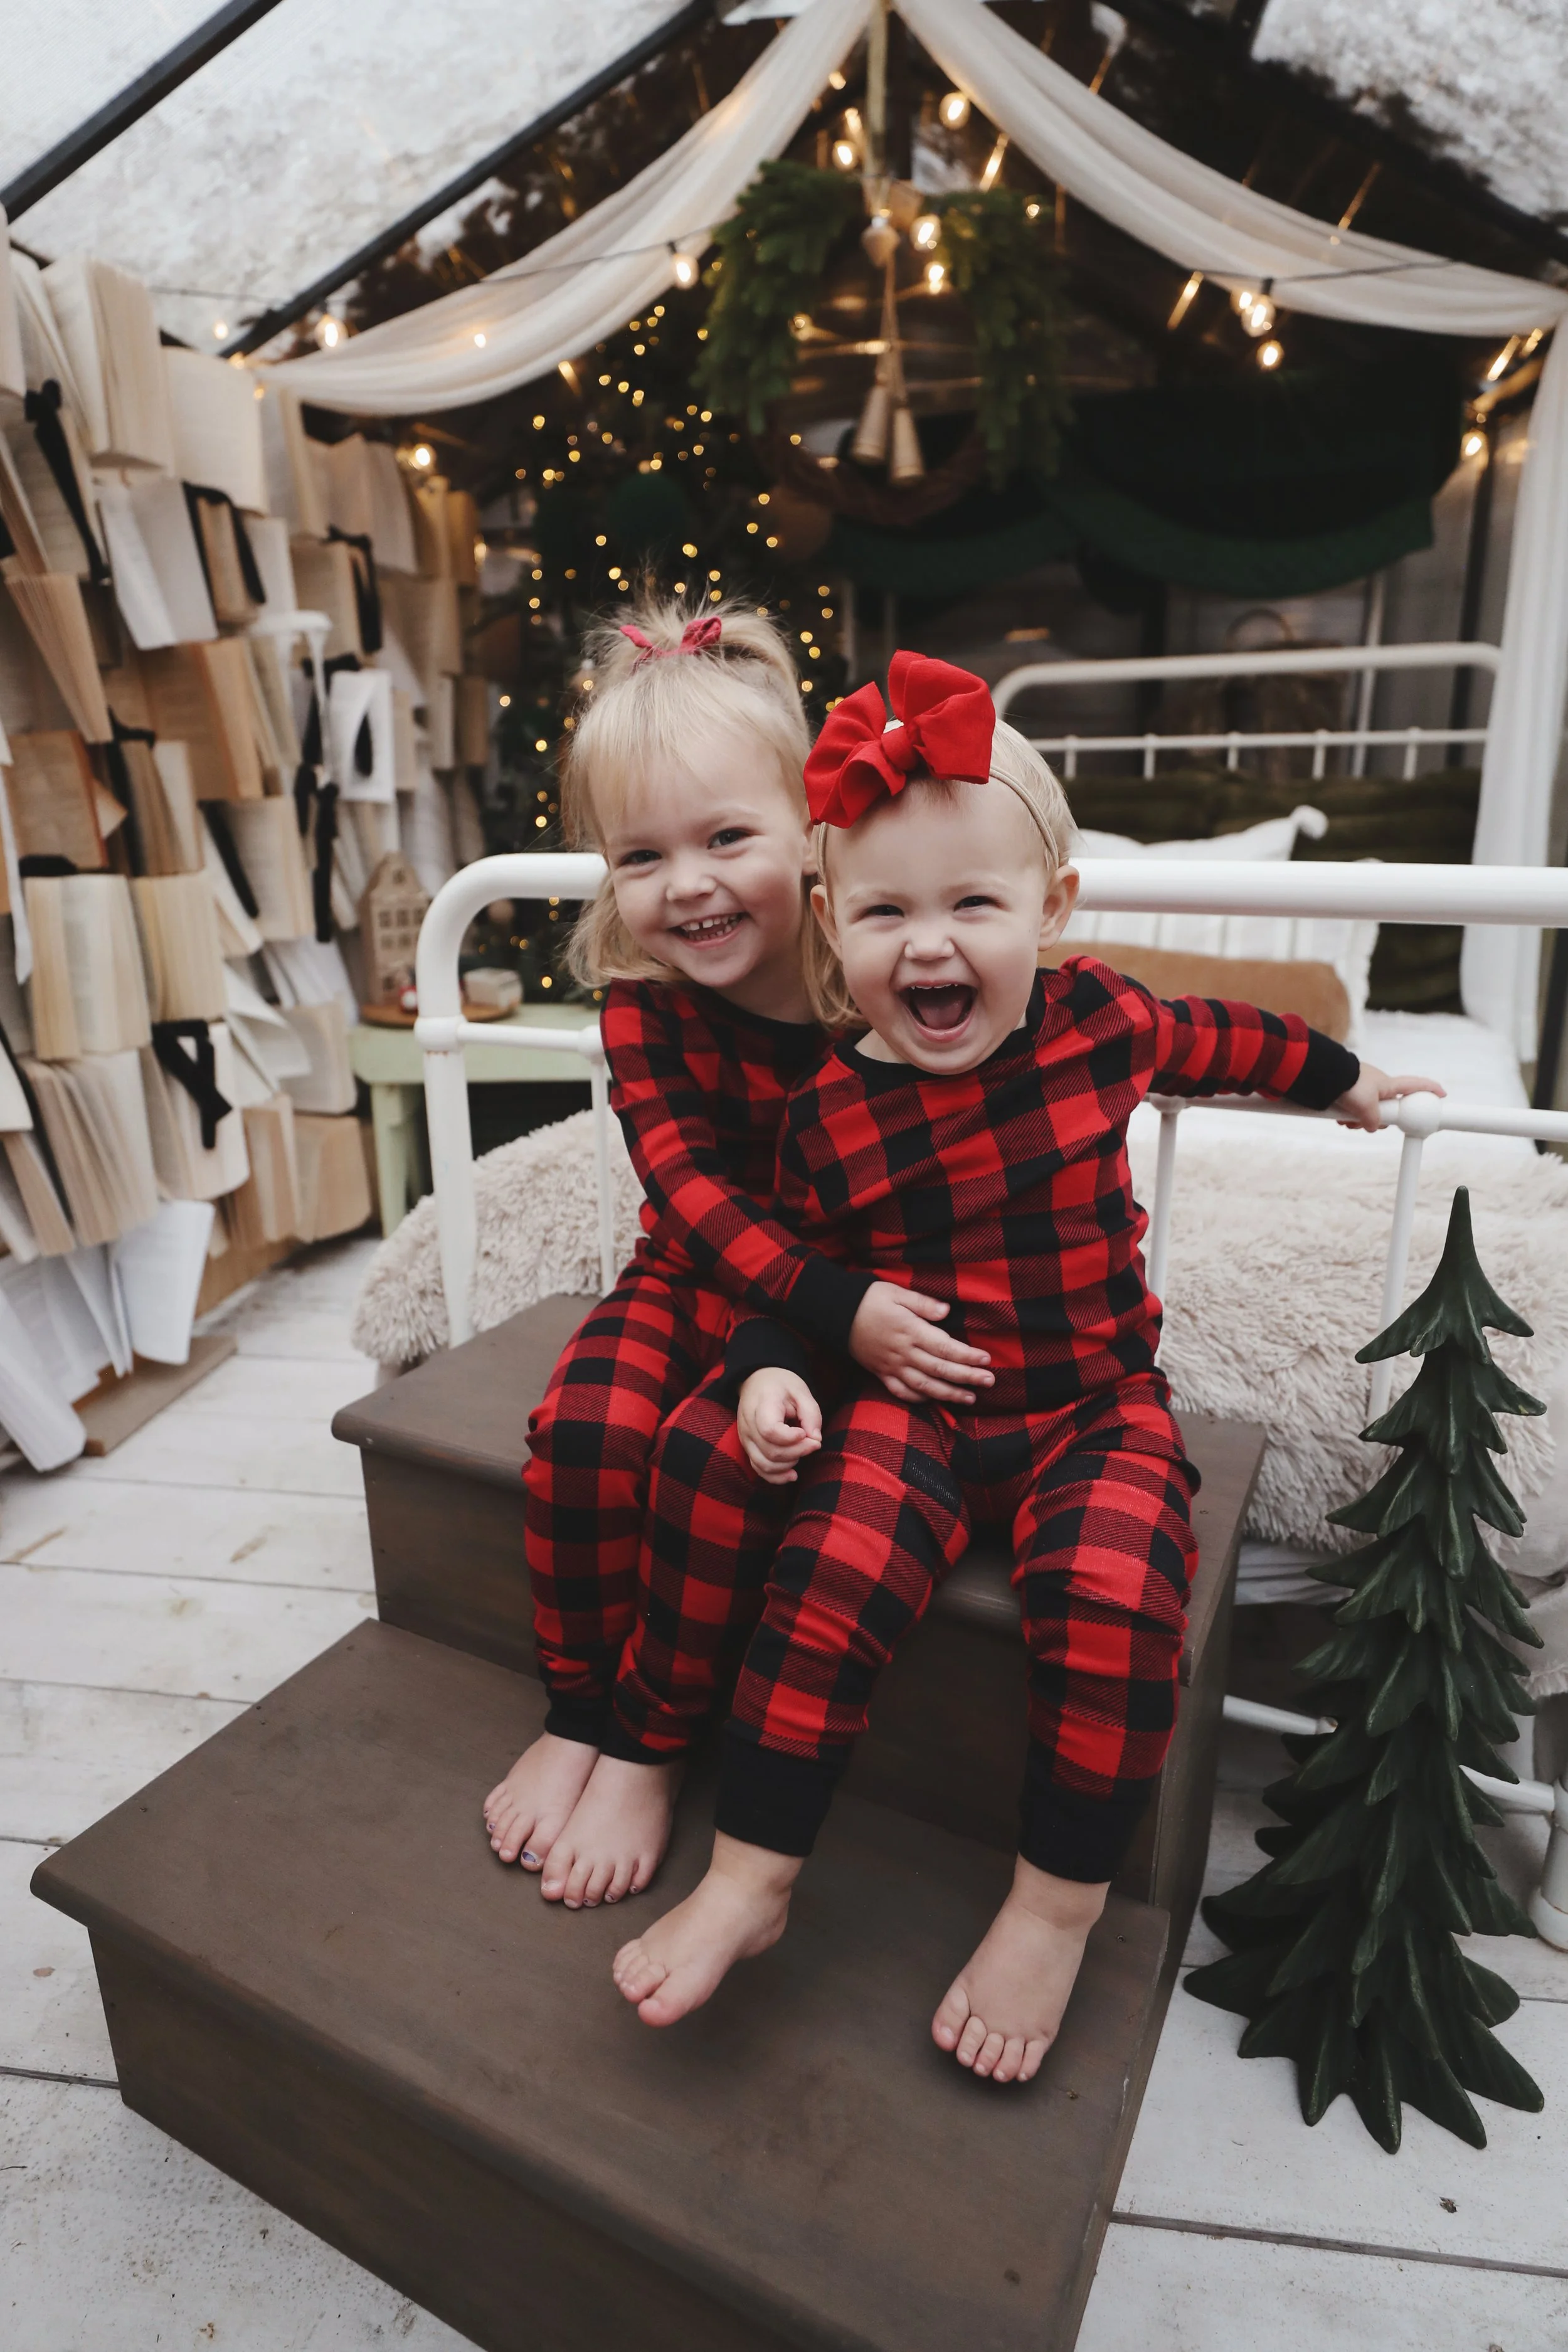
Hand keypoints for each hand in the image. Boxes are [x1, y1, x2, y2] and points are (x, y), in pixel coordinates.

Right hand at [737, 1367, 821, 1484]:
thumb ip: (811, 1414)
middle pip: (770, 1451)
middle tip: (814, 1443)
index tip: (805, 1433)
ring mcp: (746, 1438)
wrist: (757, 1381)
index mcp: (762, 1405)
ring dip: (788, 1465)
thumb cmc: (781, 1385)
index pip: (770, 1430)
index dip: (791, 1438)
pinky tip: (792, 1474)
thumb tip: (816, 1440)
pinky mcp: (748, 1447)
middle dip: (797, 1452)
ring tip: (803, 1453)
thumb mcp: (801, 1391)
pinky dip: (776, 1476)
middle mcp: (749, 1424)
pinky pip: (759, 1468)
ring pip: (764, 1464)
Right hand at [849, 1279, 993, 1405]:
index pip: (944, 1347)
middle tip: (990, 1382)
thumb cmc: (868, 1299)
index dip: (967, 1356)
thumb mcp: (895, 1292)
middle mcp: (903, 1353)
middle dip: (967, 1378)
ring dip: (949, 1394)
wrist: (835, 1315)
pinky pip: (901, 1392)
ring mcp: (891, 1366)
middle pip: (940, 1370)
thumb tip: (947, 1312)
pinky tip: (934, 1400)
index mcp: (910, 1331)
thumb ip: (922, 1303)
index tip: (986, 1360)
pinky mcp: (880, 1373)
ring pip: (924, 1386)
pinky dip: (919, 1399)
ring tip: (970, 1398)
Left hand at [1332, 1063, 1445, 1133]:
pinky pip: (1352, 1110)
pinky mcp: (1347, 1093)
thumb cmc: (1349, 1084)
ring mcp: (1362, 1089)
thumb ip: (1374, 1120)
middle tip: (1369, 1123)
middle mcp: (1377, 1086)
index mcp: (1388, 1084)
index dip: (1429, 1089)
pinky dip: (1346, 1116)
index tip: (1442, 1094)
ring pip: (1367, 1113)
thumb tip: (1372, 1127)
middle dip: (1379, 1121)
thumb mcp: (1367, 1107)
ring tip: (1348, 1120)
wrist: (1322, 1075)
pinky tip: (1339, 1117)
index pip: (1415, 1085)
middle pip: (1388, 1109)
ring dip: (1358, 1121)